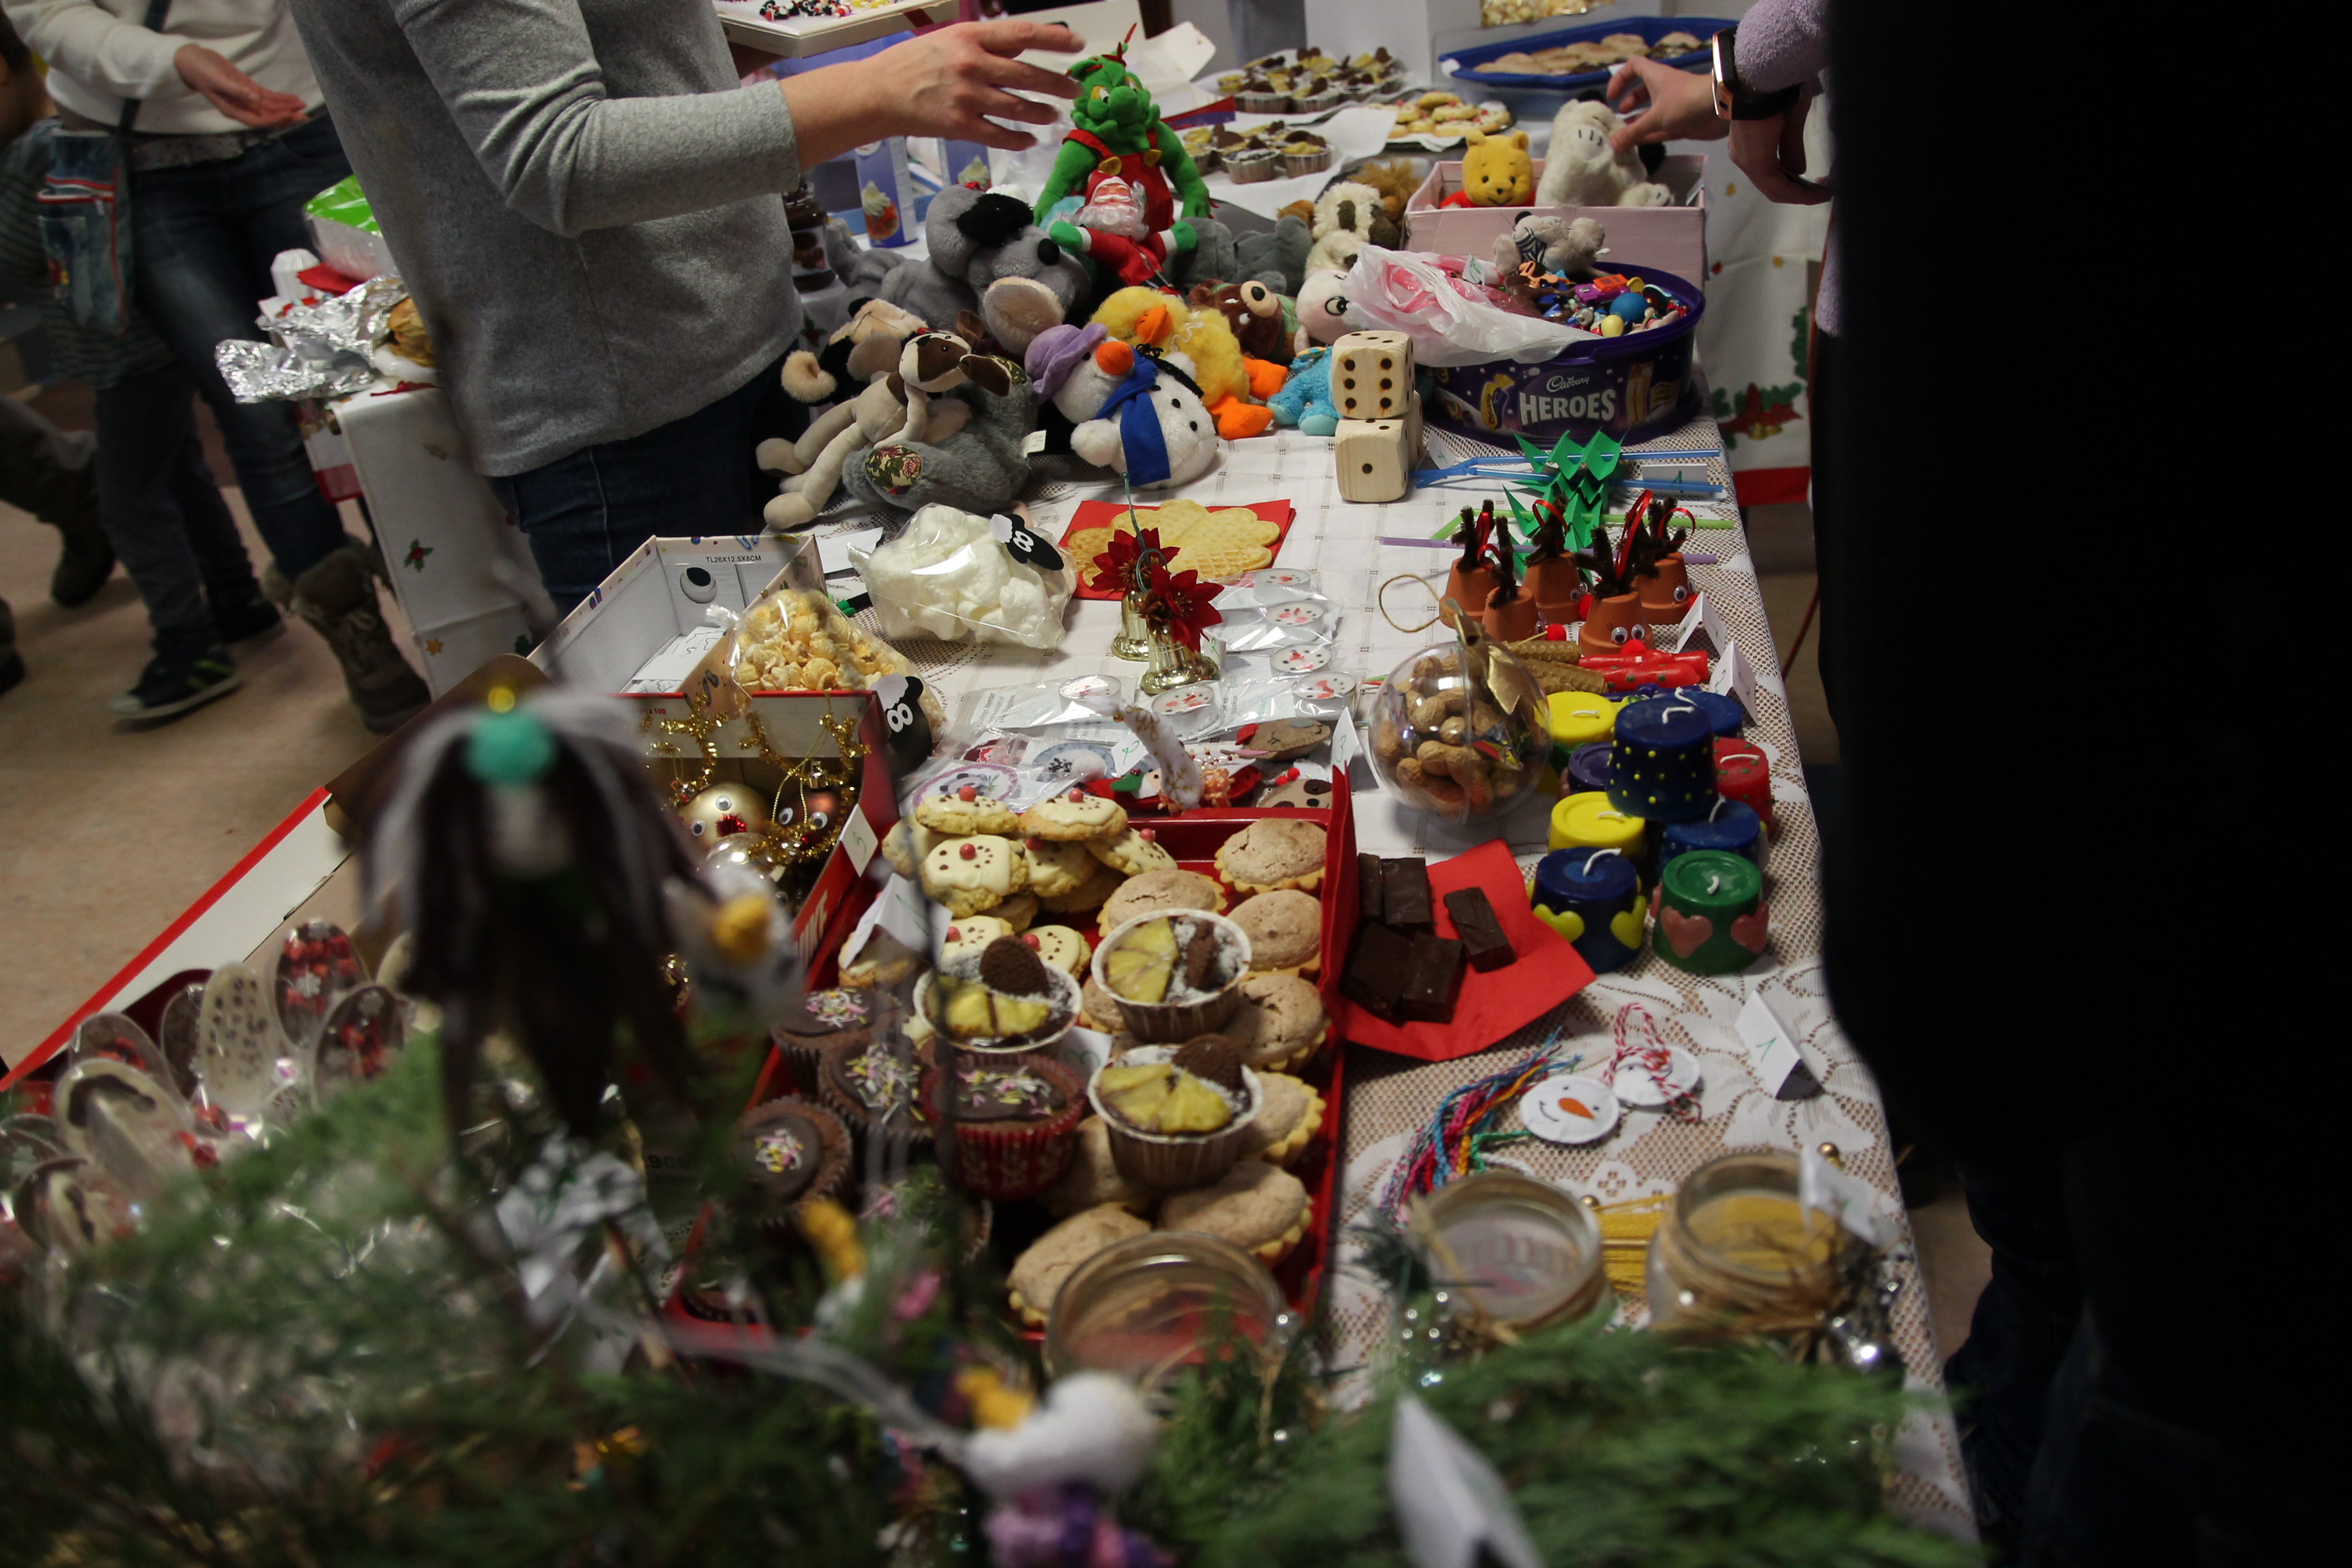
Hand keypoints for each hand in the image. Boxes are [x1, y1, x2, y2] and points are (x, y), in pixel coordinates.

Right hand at [174, 44, 307, 128]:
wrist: (192, 61)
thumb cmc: (200, 71)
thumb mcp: (216, 80)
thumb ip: (236, 91)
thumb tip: (255, 99)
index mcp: (232, 110)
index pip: (257, 120)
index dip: (274, 119)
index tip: (289, 114)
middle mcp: (242, 108)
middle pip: (268, 116)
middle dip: (286, 116)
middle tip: (305, 115)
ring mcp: (246, 99)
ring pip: (270, 107)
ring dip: (287, 107)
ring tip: (303, 106)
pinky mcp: (249, 89)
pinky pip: (267, 97)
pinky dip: (280, 98)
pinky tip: (293, 99)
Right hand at [788, 21, 1084, 165]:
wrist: (880, 92)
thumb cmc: (915, 62)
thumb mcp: (950, 40)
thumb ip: (986, 45)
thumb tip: (1023, 51)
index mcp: (971, 37)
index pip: (1023, 35)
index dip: (1054, 39)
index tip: (1076, 44)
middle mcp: (972, 65)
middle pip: (1028, 75)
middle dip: (1056, 84)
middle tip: (1074, 90)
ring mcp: (967, 97)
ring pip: (1018, 108)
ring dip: (1041, 113)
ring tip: (1053, 115)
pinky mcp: (960, 125)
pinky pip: (999, 135)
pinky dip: (1019, 139)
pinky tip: (1030, 140)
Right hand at [1606, 56, 1722, 149]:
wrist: (1721, 108)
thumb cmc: (1685, 102)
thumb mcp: (1655, 116)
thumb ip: (1633, 132)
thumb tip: (1611, 145)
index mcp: (1655, 77)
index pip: (1633, 67)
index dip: (1620, 78)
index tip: (1612, 96)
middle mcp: (1663, 89)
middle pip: (1641, 91)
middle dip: (1629, 104)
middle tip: (1619, 118)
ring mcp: (1673, 106)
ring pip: (1651, 112)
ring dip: (1638, 122)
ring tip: (1624, 136)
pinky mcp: (1682, 122)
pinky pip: (1661, 128)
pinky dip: (1649, 135)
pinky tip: (1637, 145)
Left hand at [1728, 89, 1829, 204]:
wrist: (1766, 75)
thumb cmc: (1778, 89)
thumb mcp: (1790, 122)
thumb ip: (1791, 147)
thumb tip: (1798, 171)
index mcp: (1750, 145)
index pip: (1771, 173)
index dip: (1795, 183)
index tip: (1818, 183)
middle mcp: (1743, 156)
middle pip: (1772, 185)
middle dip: (1800, 191)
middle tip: (1825, 191)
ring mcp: (1746, 161)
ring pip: (1775, 189)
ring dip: (1802, 195)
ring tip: (1826, 193)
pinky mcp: (1754, 163)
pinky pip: (1776, 187)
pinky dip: (1798, 193)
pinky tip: (1818, 193)